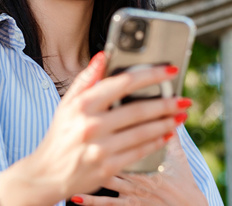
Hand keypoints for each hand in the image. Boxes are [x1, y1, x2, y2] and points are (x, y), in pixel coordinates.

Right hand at [0, 52, 189, 205]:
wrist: (47, 174)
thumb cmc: (60, 135)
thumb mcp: (67, 103)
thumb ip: (87, 79)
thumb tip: (104, 56)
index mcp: (82, 105)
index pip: (123, 83)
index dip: (150, 75)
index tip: (170, 70)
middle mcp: (91, 125)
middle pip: (138, 110)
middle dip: (166, 103)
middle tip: (184, 99)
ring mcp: (99, 148)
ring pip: (142, 132)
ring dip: (166, 123)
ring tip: (181, 116)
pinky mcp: (107, 168)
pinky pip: (139, 152)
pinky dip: (156, 143)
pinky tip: (167, 135)